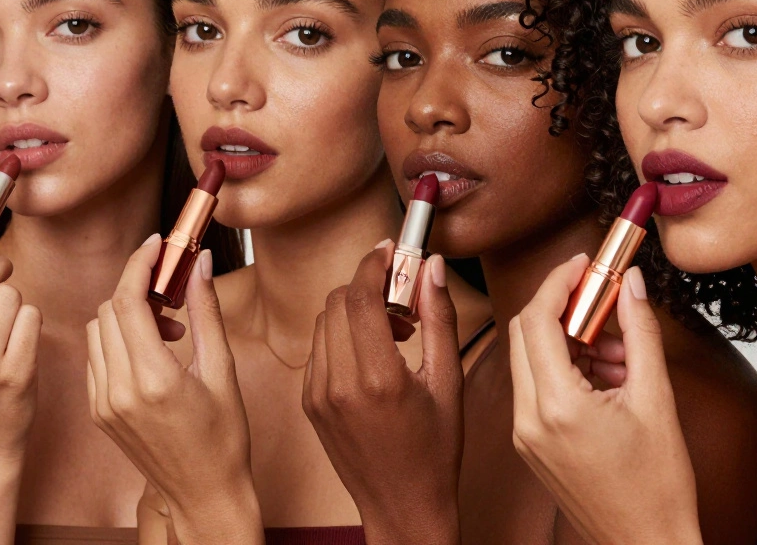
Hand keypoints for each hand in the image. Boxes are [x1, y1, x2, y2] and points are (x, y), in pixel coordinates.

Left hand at [87, 234, 262, 544]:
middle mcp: (120, 391)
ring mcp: (103, 404)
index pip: (127, 302)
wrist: (203, 494)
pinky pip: (95, 356)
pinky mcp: (96, 412)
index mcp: (154, 380)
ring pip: (96, 330)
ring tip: (166, 329)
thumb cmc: (223, 439)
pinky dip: (116, 340)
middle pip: (108, 310)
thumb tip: (201, 263)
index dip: (139, 264)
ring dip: (125, 315)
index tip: (156, 245)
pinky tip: (148, 352)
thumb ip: (206, 311)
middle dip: (137, 289)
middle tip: (172, 294)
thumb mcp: (222, 371)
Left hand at [303, 242, 462, 544]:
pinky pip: (318, 348)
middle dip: (369, 287)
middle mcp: (339, 384)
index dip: (375, 262)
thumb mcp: (449, 382)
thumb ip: (440, 318)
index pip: (361, 295)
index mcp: (378, 379)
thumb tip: (431, 265)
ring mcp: (317, 395)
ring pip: (324, 320)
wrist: (402, 507)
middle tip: (403, 302)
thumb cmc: (435, 450)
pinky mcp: (307, 403)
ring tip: (392, 334)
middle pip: (339, 300)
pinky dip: (342, 338)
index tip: (392, 249)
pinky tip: (372, 357)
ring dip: (355, 311)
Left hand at [509, 255, 701, 544]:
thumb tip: (631, 285)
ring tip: (618, 352)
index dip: (559, 281)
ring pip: (530, 358)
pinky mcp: (528, 443)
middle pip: (526, 332)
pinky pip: (535, 386)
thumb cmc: (657, 488)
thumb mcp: (657, 400)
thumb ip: (641, 334)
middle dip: (563, 306)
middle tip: (604, 299)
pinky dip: (565, 368)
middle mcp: (527, 418)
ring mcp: (523, 433)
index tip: (584, 262)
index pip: (537, 319)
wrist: (644, 544)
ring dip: (568, 339)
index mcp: (556, 406)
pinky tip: (606, 376)